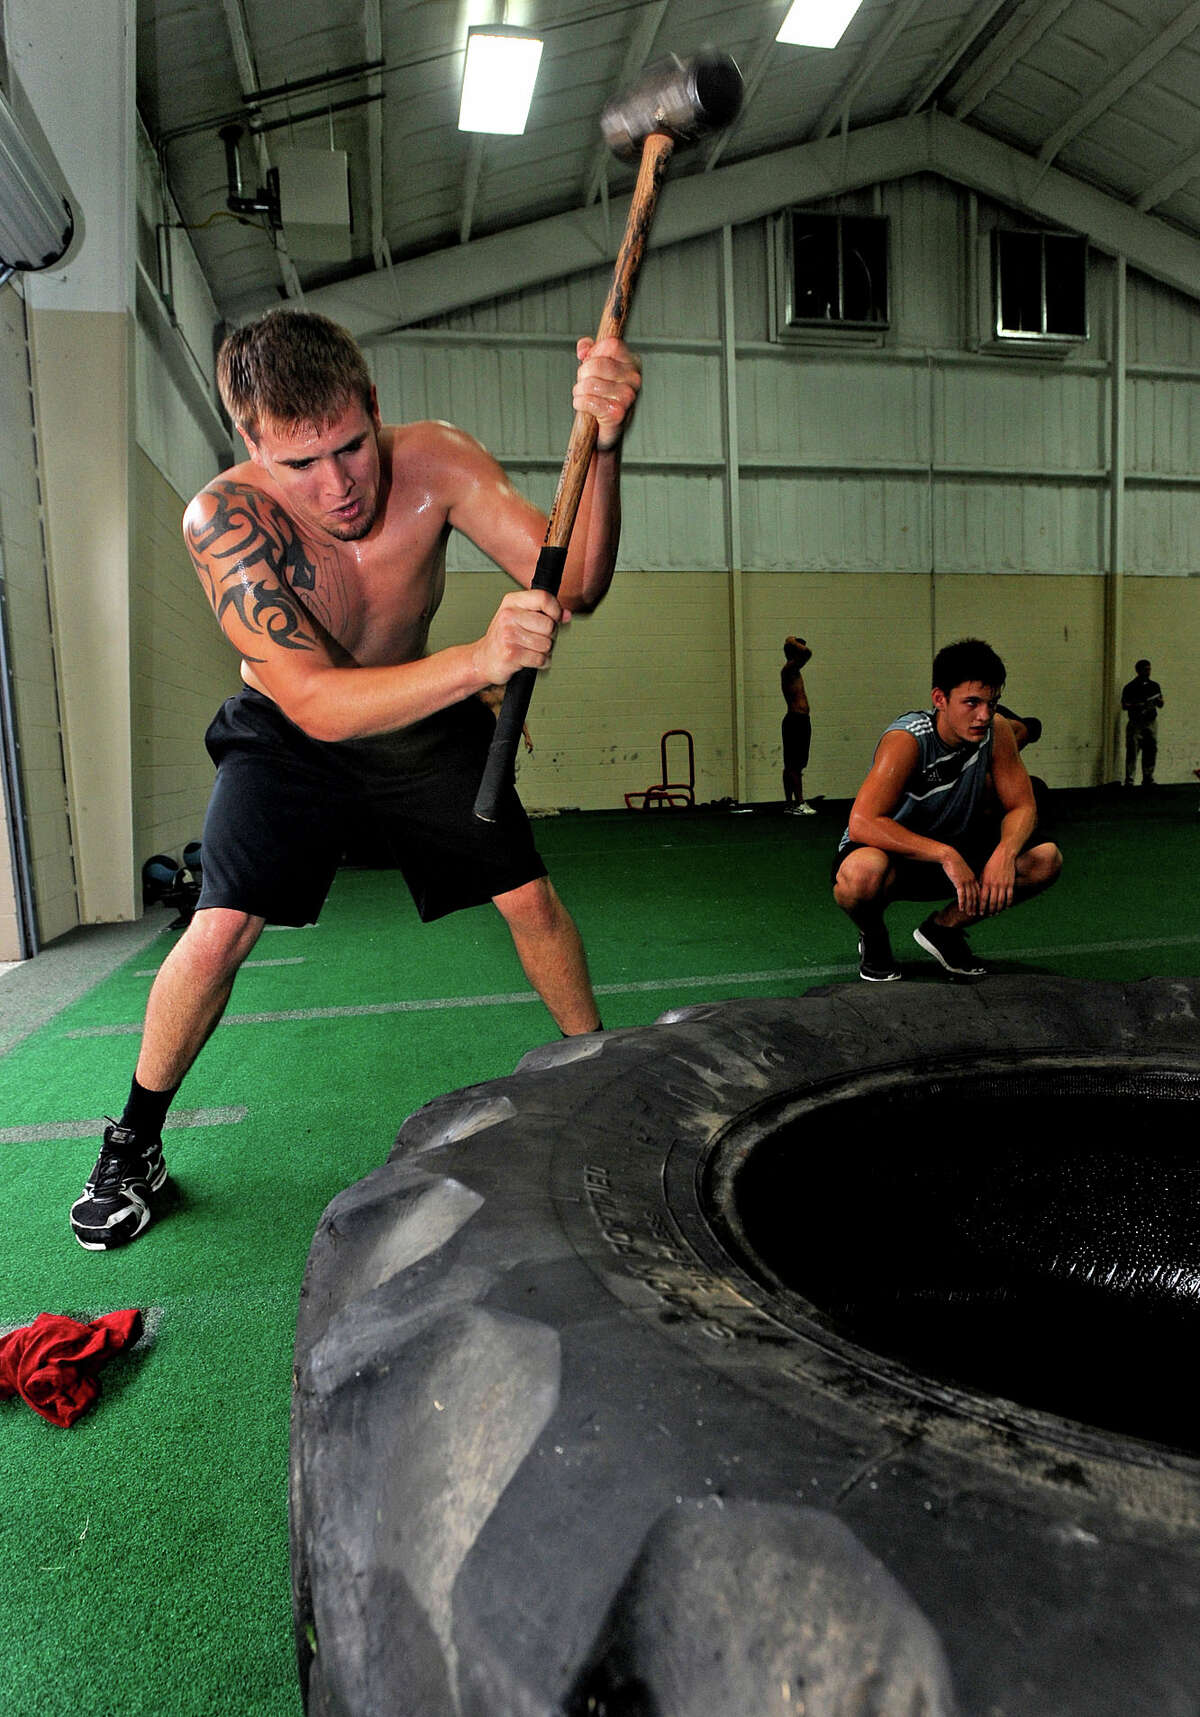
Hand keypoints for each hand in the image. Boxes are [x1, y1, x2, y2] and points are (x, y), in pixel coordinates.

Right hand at [475, 588, 568, 684]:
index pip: (543, 597)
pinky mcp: (511, 654)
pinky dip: (540, 662)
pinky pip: (540, 659)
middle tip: (537, 638)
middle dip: (550, 636)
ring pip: (547, 644)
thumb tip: (566, 615)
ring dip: (544, 651)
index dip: (555, 610)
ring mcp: (508, 635)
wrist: (483, 659)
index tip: (555, 618)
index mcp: (512, 601)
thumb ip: (545, 612)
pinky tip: (528, 659)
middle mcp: (509, 615)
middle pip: (549, 625)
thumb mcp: (521, 617)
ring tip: (530, 649)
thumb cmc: (504, 637)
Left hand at [573, 336, 641, 450]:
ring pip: (589, 383)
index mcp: (632, 363)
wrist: (604, 432)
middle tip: (586, 385)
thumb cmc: (601, 398)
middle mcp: (634, 379)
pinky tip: (585, 407)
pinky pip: (589, 400)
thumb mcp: (595, 370)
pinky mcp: (618, 413)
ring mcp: (628, 396)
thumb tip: (584, 348)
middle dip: (582, 375)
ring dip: (579, 391)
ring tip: (585, 397)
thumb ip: (589, 351)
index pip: (611, 344)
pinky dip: (580, 403)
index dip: (594, 353)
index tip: (591, 364)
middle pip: (595, 364)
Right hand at [940, 848, 979, 916]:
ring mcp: (966, 882)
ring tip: (969, 913)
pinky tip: (961, 908)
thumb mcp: (963, 872)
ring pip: (970, 897)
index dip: (979, 901)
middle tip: (975, 914)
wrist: (950, 857)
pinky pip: (961, 895)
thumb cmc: (955, 863)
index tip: (979, 907)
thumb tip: (964, 885)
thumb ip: (965, 878)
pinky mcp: (959, 882)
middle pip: (976, 896)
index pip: (979, 892)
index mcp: (974, 878)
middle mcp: (972, 881)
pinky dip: (962, 903)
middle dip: (976, 906)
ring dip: (970, 906)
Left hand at [978, 849, 1016, 916]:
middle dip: (990, 910)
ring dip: (999, 908)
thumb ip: (981, 883)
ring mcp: (1003, 884)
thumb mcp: (983, 873)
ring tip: (997, 912)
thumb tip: (979, 894)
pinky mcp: (1011, 883)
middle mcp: (994, 885)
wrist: (1004, 855)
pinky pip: (1010, 896)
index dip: (982, 907)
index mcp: (986, 882)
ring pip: (1001, 901)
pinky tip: (1006, 907)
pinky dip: (1008, 903)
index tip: (981, 912)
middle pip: (992, 902)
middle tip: (989, 915)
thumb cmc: (992, 864)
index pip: (983, 898)